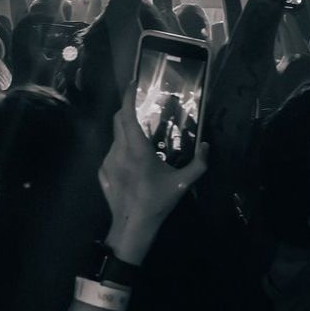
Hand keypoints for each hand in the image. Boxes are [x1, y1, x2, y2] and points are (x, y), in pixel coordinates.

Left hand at [99, 84, 207, 264]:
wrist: (131, 227)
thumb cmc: (157, 203)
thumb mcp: (182, 185)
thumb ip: (199, 164)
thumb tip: (207, 145)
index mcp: (136, 149)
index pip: (127, 114)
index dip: (128, 96)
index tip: (133, 83)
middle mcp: (119, 151)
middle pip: (117, 120)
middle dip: (126, 108)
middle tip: (140, 105)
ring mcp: (107, 161)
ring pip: (114, 137)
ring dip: (125, 130)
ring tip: (141, 136)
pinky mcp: (102, 172)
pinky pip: (111, 153)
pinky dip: (121, 148)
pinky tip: (132, 161)